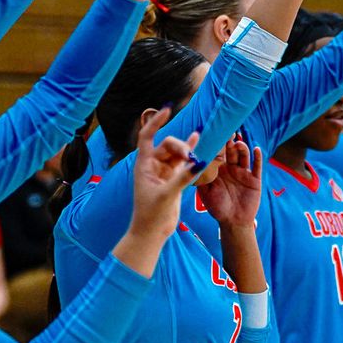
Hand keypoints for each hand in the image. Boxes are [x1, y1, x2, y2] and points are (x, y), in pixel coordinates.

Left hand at [128, 107, 199, 242]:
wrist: (151, 232)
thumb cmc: (151, 215)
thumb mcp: (167, 195)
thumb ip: (183, 177)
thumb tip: (198, 162)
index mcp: (144, 165)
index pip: (147, 136)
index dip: (155, 122)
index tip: (168, 110)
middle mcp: (153, 165)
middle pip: (168, 144)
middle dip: (181, 147)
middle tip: (191, 158)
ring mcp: (164, 171)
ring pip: (177, 153)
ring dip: (187, 150)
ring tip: (198, 150)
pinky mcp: (173, 179)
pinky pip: (183, 162)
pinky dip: (190, 152)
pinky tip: (198, 139)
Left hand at [197, 141, 261, 228]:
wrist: (232, 222)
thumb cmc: (217, 207)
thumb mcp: (205, 191)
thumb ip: (201, 177)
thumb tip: (194, 162)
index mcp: (218, 169)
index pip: (218, 152)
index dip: (217, 144)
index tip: (214, 133)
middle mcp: (231, 168)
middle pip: (231, 151)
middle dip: (229, 142)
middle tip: (228, 133)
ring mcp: (243, 173)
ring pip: (243, 156)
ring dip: (241, 148)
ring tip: (238, 144)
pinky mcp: (254, 179)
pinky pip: (257, 166)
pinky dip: (258, 157)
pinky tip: (256, 149)